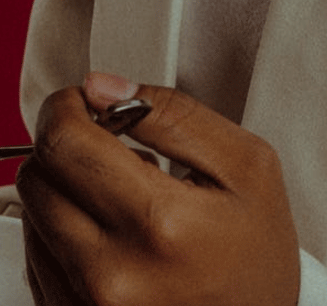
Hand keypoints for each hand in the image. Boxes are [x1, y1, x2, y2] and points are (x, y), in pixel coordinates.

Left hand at [16, 74, 299, 305]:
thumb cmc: (258, 254)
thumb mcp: (248, 164)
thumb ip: (175, 114)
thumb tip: (105, 87)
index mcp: (160, 224)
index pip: (66, 143)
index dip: (66, 106)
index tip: (82, 100)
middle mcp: (111, 274)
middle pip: (37, 176)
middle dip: (66, 143)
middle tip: (107, 141)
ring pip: (33, 213)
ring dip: (66, 187)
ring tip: (120, 192)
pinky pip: (37, 256)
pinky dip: (64, 229)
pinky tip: (112, 228)